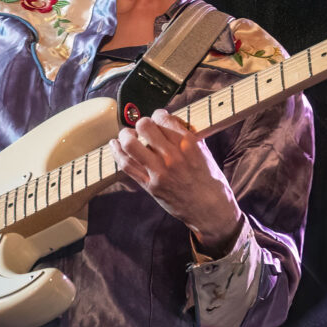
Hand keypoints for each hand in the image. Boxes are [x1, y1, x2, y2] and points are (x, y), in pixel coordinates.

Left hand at [113, 110, 242, 253]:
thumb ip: (190, 138)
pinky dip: (118, 153)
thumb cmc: (211, 183)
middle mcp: (173, 156)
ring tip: (127, 135)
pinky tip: (115, 145)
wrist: (211, 211)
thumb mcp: (205, 154)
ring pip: (130, 144)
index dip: (158, 115)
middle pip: (144, 127)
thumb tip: (174, 123)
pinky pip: (127, 165)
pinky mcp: (151, 186)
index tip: (157, 118)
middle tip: (143, 127)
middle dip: (141, 123)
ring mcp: (160, 172)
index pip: (163, 119)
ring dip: (125, 136)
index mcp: (189, 145)